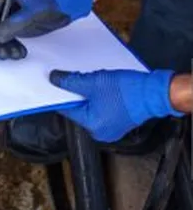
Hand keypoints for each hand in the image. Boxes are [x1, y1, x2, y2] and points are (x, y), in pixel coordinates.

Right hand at [0, 0, 94, 59]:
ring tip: (13, 55)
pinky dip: (12, 44)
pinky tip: (19, 51)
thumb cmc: (54, 0)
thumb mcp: (33, 12)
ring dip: (4, 45)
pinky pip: (8, 34)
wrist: (69, 1)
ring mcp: (9, 10)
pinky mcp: (15, 20)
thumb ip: (14, 24)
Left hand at [49, 68, 180, 142]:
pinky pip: (101, 108)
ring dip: (87, 93)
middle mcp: (101, 131)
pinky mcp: (118, 121)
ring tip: (92, 81)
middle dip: (75, 93)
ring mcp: (111, 127)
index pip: (67, 108)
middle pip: (78, 108)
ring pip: (90, 107)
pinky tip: (101, 86)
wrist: (155, 92)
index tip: (55, 82)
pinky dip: (98, 98)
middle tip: (74, 78)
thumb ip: (70, 82)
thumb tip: (55, 79)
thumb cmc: (129, 91)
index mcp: (92, 125)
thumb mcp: (93, 82)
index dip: (60, 93)